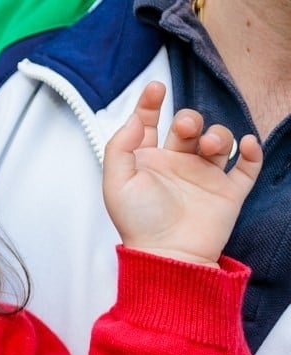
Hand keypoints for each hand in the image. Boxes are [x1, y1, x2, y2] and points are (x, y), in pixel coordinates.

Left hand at [103, 81, 262, 265]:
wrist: (169, 254)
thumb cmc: (138, 222)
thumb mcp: (116, 183)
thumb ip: (120, 147)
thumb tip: (134, 119)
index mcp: (147, 161)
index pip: (149, 123)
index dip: (150, 103)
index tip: (156, 88)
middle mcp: (176, 164)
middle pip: (188, 126)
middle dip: (190, 118)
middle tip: (187, 128)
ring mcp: (204, 176)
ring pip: (218, 140)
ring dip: (217, 134)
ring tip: (210, 147)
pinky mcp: (228, 191)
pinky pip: (247, 165)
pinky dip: (250, 151)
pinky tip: (244, 145)